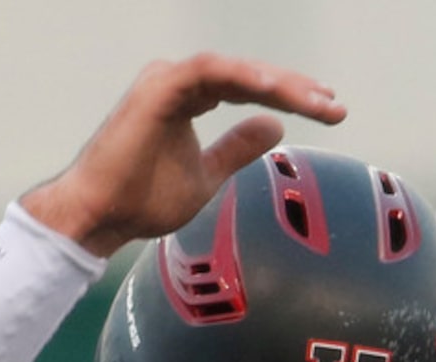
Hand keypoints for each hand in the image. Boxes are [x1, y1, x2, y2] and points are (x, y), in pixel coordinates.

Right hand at [20, 52, 345, 257]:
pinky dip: (242, 77)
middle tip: (335, 105)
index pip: (248, 89)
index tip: (330, 111)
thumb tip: (274, 127)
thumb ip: (236, 148)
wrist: (99, 216)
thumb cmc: (142, 200)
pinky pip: (209, 73)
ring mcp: (168, 81)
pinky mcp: (159, 88)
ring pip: (235, 70)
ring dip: (278, 83)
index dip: (290, 97)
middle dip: (295, 89)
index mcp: (189, 97)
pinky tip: (272, 91)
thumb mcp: (206, 176)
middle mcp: (180, 81)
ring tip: (316, 101)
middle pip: (248, 75)